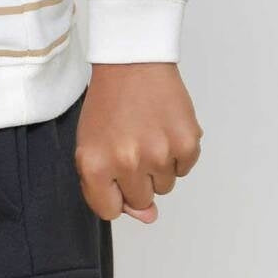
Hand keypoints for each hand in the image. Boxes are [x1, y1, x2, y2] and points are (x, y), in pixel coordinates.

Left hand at [75, 63, 202, 222]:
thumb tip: (148, 217)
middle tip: (131, 143)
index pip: (109, 211)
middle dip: (137, 177)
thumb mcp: (91, 142)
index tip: (114, 174)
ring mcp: (160, 154)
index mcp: (96, 164)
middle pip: (141, 199)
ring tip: (146, 131)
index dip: (113, 193)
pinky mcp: (186, 143)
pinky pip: (184, 168)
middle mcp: (128, 163)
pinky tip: (162, 127)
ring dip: (158, 165)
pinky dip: (176, 152)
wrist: (132, 60)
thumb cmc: (108, 100)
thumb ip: (107, 186)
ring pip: (165, 185)